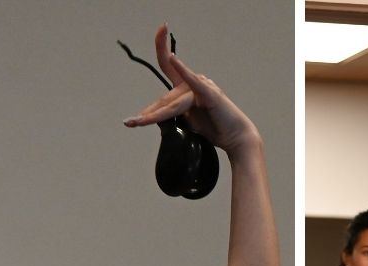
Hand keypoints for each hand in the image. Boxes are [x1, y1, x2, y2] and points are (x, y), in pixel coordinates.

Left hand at [122, 26, 261, 153]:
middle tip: (132, 122)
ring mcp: (202, 86)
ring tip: (140, 121)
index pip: (168, 66)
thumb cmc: (215, 127)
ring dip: (158, 114)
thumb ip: (172, 114)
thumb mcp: (187, 121)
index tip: (161, 27)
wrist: (235, 137)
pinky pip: (193, 81)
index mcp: (187, 87)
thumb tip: (153, 116)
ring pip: (173, 102)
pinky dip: (183, 70)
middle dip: (151, 113)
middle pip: (166, 98)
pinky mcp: (209, 94)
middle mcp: (194, 82)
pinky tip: (173, 58)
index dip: (161, 44)